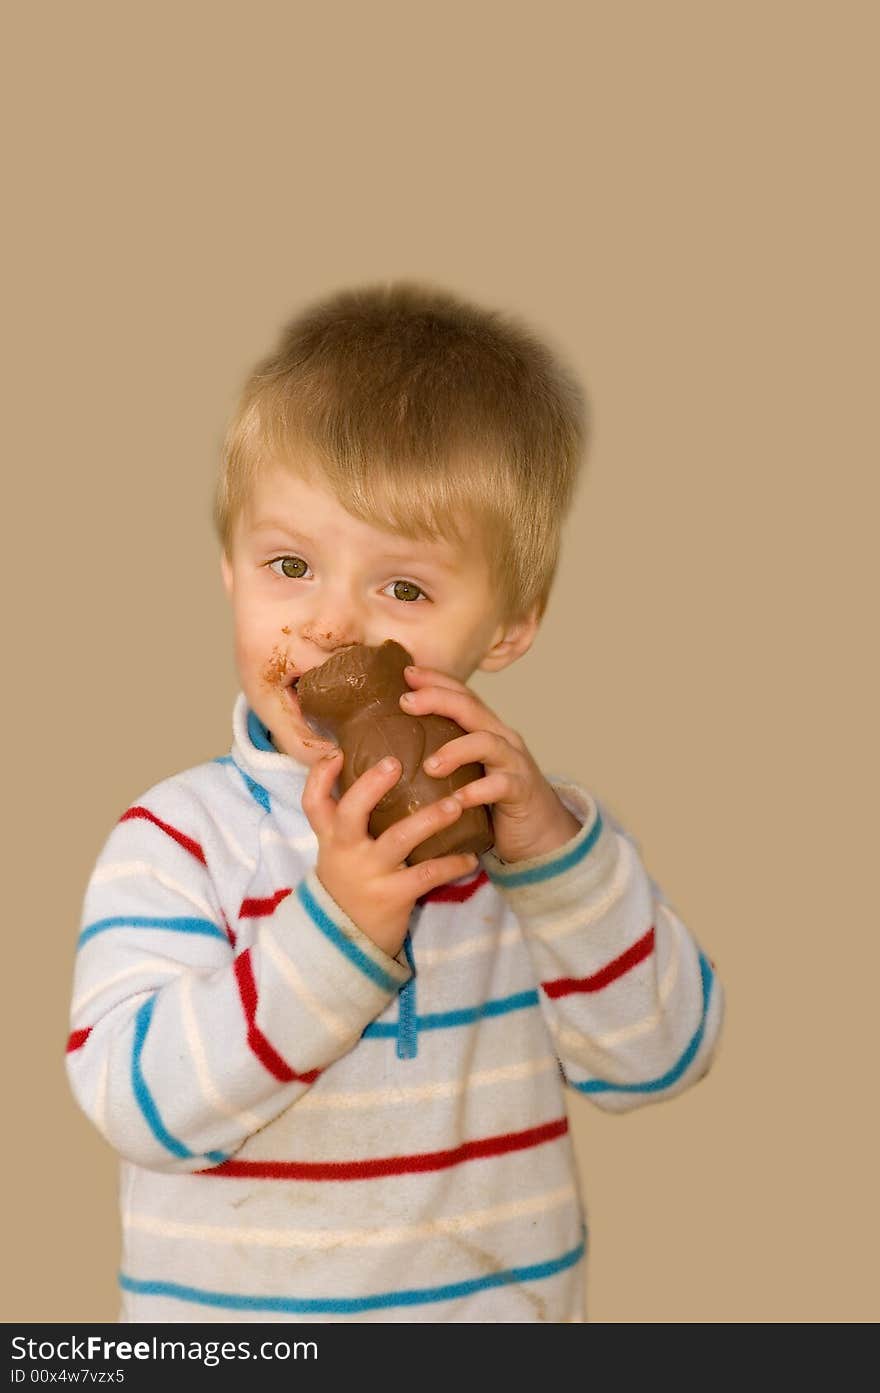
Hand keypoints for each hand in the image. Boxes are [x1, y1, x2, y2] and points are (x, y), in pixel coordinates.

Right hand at [301, 748, 478, 957]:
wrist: (346, 942)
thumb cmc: (349, 884)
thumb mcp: (338, 852)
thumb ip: (348, 820)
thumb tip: (374, 773)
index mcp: (331, 837)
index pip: (313, 802)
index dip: (320, 775)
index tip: (338, 751)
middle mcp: (346, 852)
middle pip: (350, 812)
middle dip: (371, 785)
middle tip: (396, 762)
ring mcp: (370, 874)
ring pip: (398, 839)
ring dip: (430, 819)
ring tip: (456, 804)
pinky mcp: (394, 896)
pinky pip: (428, 874)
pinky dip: (453, 864)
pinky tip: (471, 856)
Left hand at [399, 665, 581, 864]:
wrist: (541, 833)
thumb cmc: (494, 803)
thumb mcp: (467, 773)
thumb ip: (442, 759)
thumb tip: (391, 754)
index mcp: (486, 730)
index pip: (461, 695)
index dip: (435, 680)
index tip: (406, 672)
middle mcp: (502, 739)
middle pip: (471, 708)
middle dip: (438, 699)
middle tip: (406, 702)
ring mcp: (514, 763)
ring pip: (487, 742)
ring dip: (455, 750)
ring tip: (429, 766)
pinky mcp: (522, 791)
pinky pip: (500, 785)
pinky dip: (477, 791)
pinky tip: (456, 801)